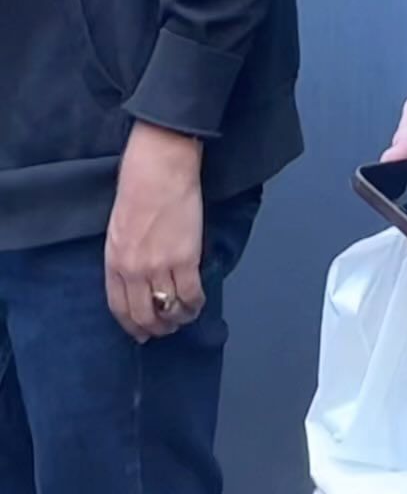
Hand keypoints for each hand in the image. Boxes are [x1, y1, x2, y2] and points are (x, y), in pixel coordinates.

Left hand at [105, 122, 204, 341]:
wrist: (159, 167)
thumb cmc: (138, 186)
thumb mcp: (118, 227)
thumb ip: (124, 254)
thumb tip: (137, 274)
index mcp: (114, 261)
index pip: (119, 307)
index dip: (132, 324)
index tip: (141, 332)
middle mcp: (134, 271)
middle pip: (144, 314)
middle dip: (156, 328)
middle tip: (166, 329)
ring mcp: (159, 267)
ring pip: (168, 309)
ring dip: (178, 319)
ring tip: (184, 317)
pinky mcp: (185, 258)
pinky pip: (191, 294)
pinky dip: (195, 304)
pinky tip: (198, 303)